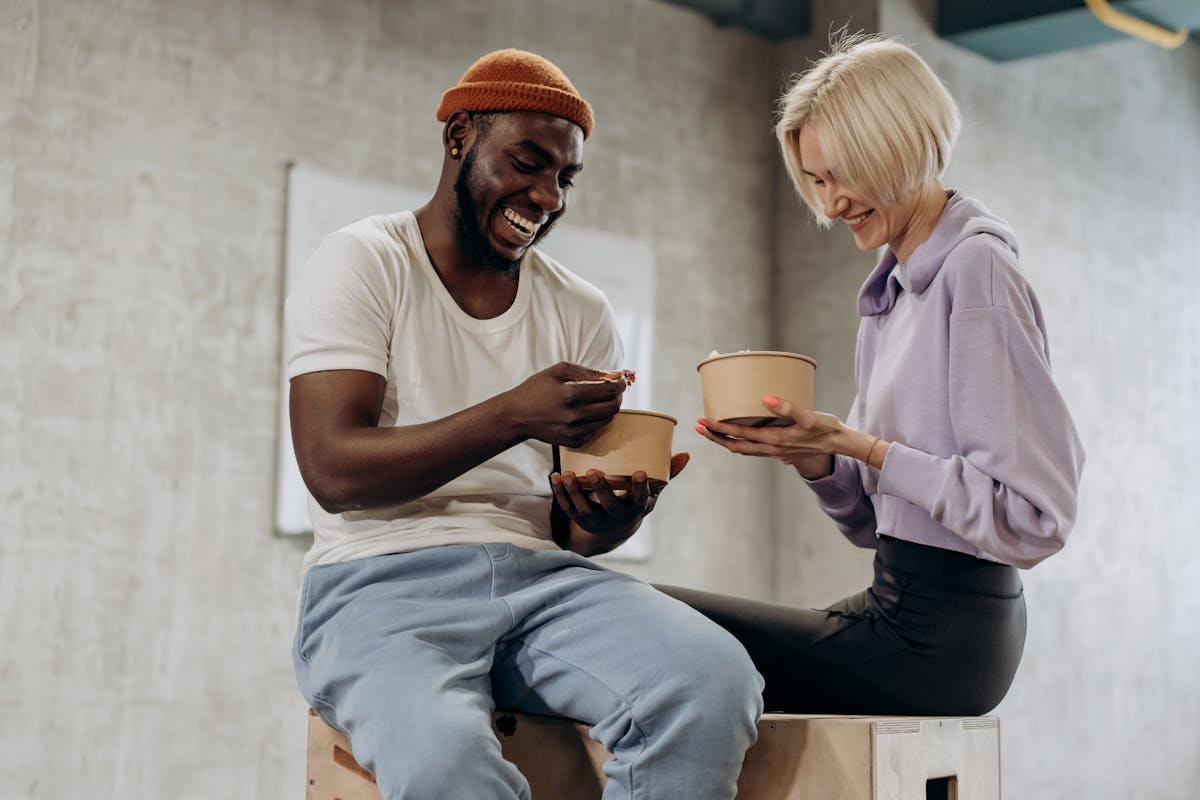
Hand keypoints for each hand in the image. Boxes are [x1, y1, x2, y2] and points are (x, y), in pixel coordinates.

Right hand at [507, 362, 627, 447]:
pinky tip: (585, 412)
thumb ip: (586, 371)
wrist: (516, 416)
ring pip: (606, 420)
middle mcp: (574, 415)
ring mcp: (574, 431)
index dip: (620, 384)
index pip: (608, 390)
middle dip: (617, 396)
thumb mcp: (557, 371)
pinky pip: (595, 430)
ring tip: (598, 400)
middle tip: (613, 390)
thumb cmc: (536, 389)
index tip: (621, 380)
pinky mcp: (573, 442)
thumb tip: (611, 375)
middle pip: (612, 407)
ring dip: (607, 408)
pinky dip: (595, 420)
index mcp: (571, 394)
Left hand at [551, 452, 689, 539]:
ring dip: (574, 492)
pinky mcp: (579, 520)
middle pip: (609, 505)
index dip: (640, 488)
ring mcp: (596, 521)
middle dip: (601, 490)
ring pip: (584, 509)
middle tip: (594, 472)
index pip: (640, 499)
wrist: (614, 532)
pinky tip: (555, 477)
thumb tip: (686, 454)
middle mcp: (616, 517)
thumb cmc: (634, 502)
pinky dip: (561, 494)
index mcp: (635, 509)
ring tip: (566, 474)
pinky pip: (568, 508)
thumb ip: (666, 473)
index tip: (640, 473)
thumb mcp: (652, 492)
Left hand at [696, 395, 845, 471]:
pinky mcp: (778, 450)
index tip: (704, 420)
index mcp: (774, 441)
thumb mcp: (810, 417)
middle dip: (715, 436)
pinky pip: (751, 449)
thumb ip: (789, 407)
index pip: (739, 435)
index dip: (720, 429)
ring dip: (724, 441)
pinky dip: (737, 442)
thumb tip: (767, 398)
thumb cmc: (825, 428)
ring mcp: (774, 451)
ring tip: (709, 431)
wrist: (839, 444)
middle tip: (697, 425)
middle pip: (735, 445)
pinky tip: (734, 435)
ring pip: (742, 449)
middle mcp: (771, 449)